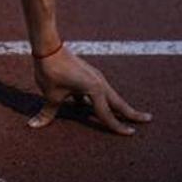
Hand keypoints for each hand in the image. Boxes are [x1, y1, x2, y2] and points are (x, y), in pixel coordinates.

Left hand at [29, 44, 151, 135]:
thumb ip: (47, 113)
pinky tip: (93, 108)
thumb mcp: (50, 95)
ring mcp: (94, 78)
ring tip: (129, 115)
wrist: (48, 46)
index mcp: (94, 90)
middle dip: (131, 113)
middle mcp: (99, 83)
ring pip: (110, 97)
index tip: (131, 134)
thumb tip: (33, 125)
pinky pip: (98, 92)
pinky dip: (101, 101)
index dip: (117, 127)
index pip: (106, 114)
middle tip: (148, 119)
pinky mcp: (87, 75)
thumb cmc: (51, 71)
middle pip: (118, 103)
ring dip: (118, 107)